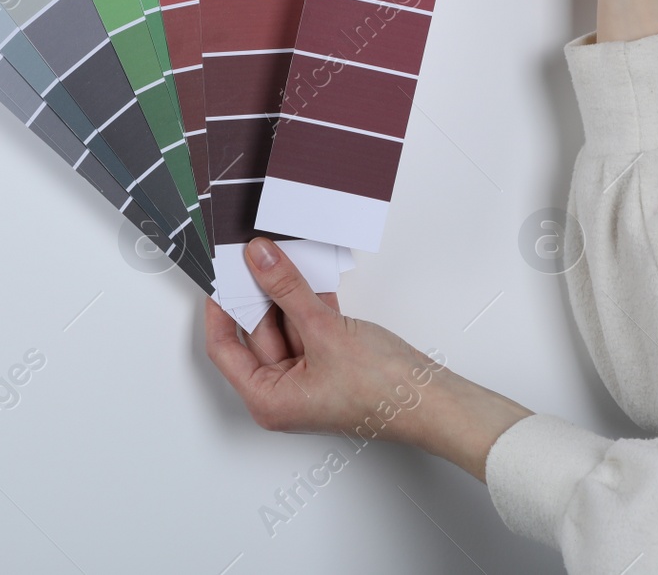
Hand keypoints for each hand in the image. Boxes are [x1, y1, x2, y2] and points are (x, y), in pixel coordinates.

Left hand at [204, 238, 531, 479]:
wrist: (438, 403)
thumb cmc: (386, 392)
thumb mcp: (325, 330)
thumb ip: (287, 290)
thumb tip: (259, 259)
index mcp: (268, 400)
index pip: (223, 348)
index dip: (219, 308)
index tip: (222, 275)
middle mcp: (283, 394)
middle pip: (255, 332)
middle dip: (259, 293)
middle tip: (256, 254)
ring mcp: (307, 379)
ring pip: (284, 325)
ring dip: (287, 293)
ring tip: (284, 256)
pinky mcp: (329, 364)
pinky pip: (308, 327)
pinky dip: (309, 302)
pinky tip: (310, 274)